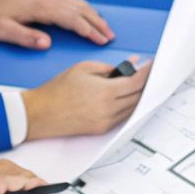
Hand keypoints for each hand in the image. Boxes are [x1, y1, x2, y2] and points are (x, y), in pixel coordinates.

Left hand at [0, 0, 113, 48]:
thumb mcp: (2, 31)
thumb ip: (25, 37)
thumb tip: (47, 43)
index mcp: (40, 8)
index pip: (71, 19)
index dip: (88, 30)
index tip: (100, 41)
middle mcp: (47, 1)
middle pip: (79, 11)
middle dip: (97, 24)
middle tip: (110, 37)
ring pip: (77, 5)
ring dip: (93, 16)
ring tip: (105, 28)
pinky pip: (71, 2)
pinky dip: (84, 8)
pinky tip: (88, 14)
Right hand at [21, 59, 151, 139]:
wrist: (40, 114)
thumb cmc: (58, 90)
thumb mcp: (84, 69)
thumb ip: (110, 67)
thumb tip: (131, 64)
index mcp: (105, 93)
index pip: (136, 82)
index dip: (148, 72)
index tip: (153, 64)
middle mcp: (109, 110)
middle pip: (138, 96)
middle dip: (146, 83)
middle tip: (149, 72)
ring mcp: (106, 122)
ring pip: (133, 107)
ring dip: (139, 95)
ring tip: (140, 82)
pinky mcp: (102, 129)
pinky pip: (123, 116)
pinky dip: (128, 105)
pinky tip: (128, 95)